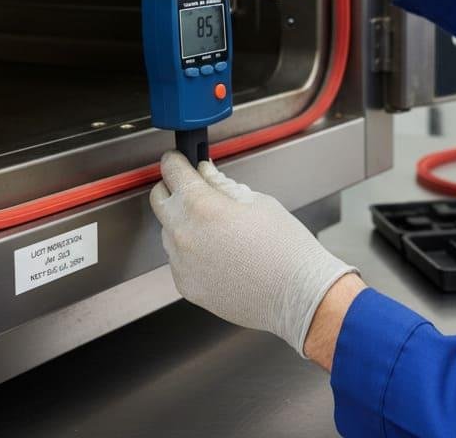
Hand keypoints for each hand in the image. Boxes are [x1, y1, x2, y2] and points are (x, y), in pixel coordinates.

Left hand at [149, 151, 358, 355]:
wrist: (296, 295)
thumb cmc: (285, 248)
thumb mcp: (257, 202)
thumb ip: (222, 186)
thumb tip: (205, 173)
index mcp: (201, 206)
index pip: (171, 171)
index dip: (176, 161)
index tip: (179, 160)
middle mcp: (183, 234)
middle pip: (158, 198)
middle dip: (173, 188)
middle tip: (194, 189)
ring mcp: (181, 263)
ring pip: (167, 230)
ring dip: (182, 222)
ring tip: (215, 228)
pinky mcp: (186, 286)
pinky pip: (178, 259)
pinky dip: (190, 251)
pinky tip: (218, 253)